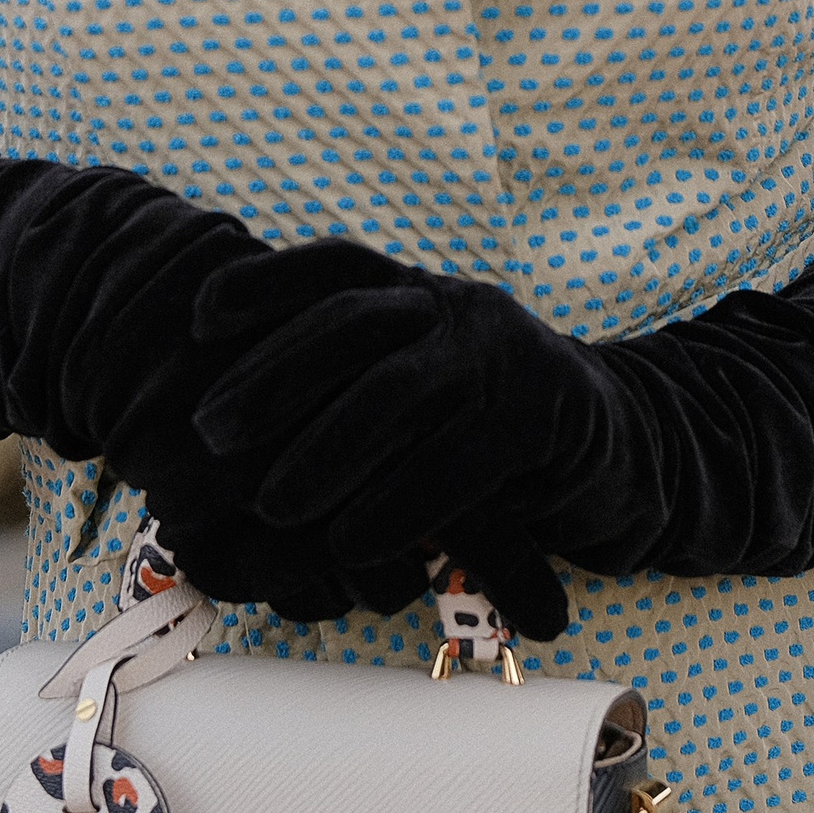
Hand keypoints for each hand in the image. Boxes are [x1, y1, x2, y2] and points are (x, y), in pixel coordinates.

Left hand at [181, 243, 611, 635]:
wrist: (614, 451)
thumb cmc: (481, 430)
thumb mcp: (418, 388)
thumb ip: (349, 387)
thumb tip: (224, 422)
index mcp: (419, 291)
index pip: (338, 265)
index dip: (266, 281)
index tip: (199, 317)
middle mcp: (457, 306)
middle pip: (352, 321)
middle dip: (273, 375)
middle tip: (212, 431)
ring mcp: (504, 355)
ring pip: (397, 392)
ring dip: (326, 452)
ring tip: (274, 505)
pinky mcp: (544, 417)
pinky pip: (457, 461)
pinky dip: (396, 507)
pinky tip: (350, 547)